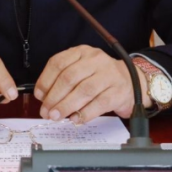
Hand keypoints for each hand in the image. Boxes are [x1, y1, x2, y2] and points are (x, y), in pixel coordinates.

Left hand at [34, 45, 150, 122]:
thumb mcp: (82, 69)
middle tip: (46, 111)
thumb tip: (43, 97)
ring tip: (56, 116)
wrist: (132, 81)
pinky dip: (84, 113)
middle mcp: (96, 60)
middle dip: (54, 97)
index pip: (59, 62)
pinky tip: (75, 119)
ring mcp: (109, 75)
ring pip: (83, 91)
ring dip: (66, 106)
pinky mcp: (118, 92)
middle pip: (69, 77)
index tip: (39, 95)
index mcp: (82, 52)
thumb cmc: (101, 77)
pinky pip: (98, 104)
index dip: (45, 80)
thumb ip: (64, 79)